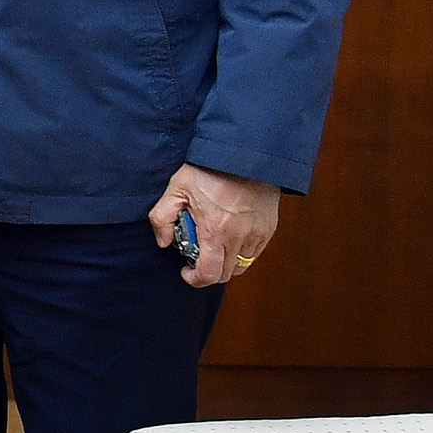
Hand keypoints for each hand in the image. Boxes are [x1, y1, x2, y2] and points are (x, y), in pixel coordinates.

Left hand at [151, 162, 281, 288]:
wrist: (244, 153)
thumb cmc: (209, 169)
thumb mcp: (176, 188)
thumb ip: (163, 217)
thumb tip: (163, 241)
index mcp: (215, 231)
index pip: (209, 273)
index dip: (195, 279)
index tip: (186, 271)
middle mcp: (239, 237)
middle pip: (226, 274)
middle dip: (209, 272)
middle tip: (198, 257)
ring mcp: (257, 234)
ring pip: (243, 264)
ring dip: (227, 262)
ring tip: (214, 244)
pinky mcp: (269, 228)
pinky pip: (255, 252)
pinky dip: (242, 251)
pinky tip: (230, 235)